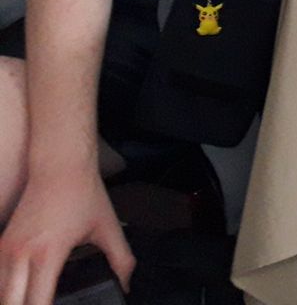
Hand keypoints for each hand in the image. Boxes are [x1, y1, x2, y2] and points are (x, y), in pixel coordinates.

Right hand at [0, 170, 132, 304]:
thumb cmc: (83, 194)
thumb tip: (126, 284)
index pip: (36, 303)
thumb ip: (121, 260)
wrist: (60, 164)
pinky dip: (8, 290)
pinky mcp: (1, 244)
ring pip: (0, 294)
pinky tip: (23, 293)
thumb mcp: (108, 228)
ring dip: (15, 302)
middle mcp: (20, 254)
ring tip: (36, 300)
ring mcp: (6, 249)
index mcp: (48, 253)